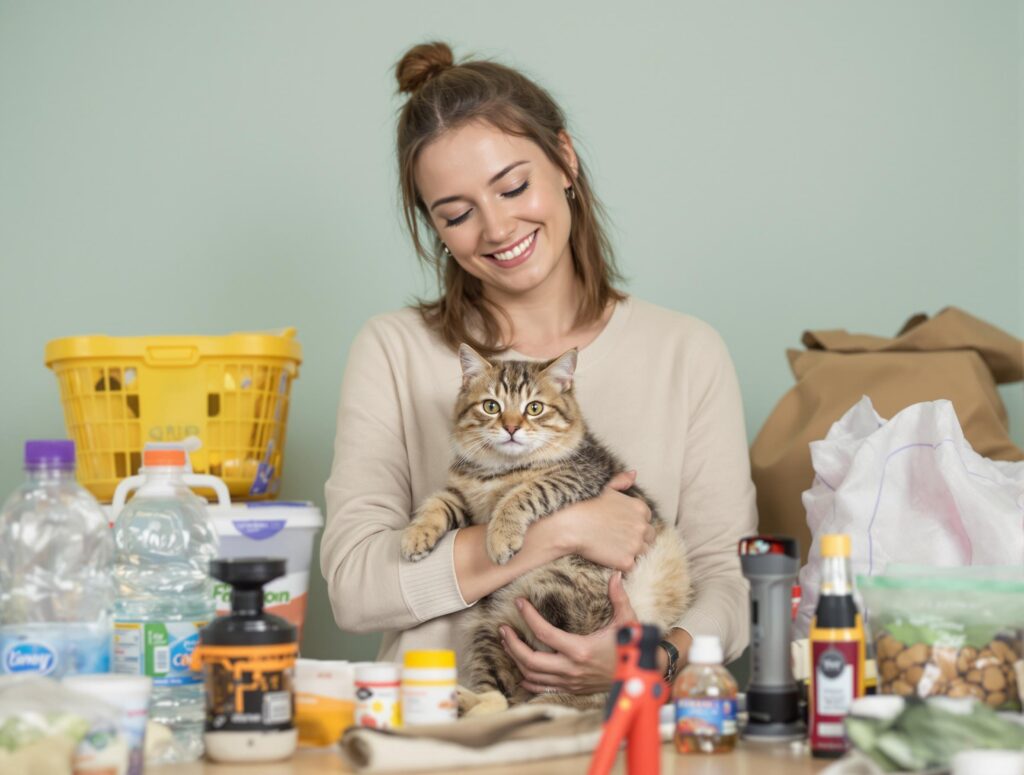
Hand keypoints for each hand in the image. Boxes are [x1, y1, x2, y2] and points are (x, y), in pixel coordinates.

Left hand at [500, 571, 636, 694]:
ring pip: (533, 675)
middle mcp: (571, 669)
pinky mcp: (571, 689)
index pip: (545, 633)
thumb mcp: (628, 621)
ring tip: (507, 642)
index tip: (519, 603)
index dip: (529, 617)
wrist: (640, 676)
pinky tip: (520, 670)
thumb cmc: (632, 648)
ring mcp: (569, 682)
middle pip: (530, 659)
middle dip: (512, 644)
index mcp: (580, 650)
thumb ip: (619, 598)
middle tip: (503, 629)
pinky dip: (528, 680)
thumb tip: (615, 574)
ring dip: (516, 659)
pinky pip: (542, 688)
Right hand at [558, 471, 654, 572]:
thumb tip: (634, 474)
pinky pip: (631, 566)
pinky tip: (609, 558)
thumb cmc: (586, 505)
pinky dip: (622, 564)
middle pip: (649, 537)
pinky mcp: (626, 561)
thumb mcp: (605, 488)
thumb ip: (622, 481)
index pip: (647, 519)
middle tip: (618, 539)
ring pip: (643, 552)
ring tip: (614, 549)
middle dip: (638, 538)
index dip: (634, 523)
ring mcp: (636, 545)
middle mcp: (642, 526)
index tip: (621, 526)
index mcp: (641, 508)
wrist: (571, 525)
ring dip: (632, 552)